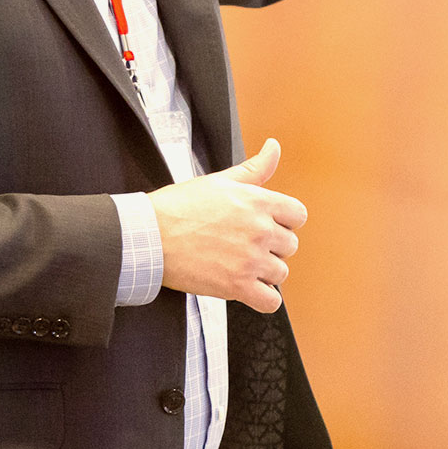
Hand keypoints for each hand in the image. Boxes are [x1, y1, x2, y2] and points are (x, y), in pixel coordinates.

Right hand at [147, 138, 305, 313]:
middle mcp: (259, 230)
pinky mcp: (237, 286)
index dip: (283, 220)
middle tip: (246, 245)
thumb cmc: (180, 206)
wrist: (150, 236)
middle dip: (272, 246)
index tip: (267, 225)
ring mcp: (249, 260)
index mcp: (257, 201)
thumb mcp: (220, 180)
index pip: (298, 215)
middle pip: (290, 245)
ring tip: (242, 264)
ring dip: (265, 272)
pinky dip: (262, 298)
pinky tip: (247, 287)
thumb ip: (255, 168)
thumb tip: (274, 147)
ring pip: (281, 273)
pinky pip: (270, 301)